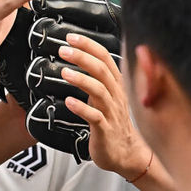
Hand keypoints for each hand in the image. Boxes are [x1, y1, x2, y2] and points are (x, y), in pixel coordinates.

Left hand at [58, 34, 151, 179]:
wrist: (126, 153)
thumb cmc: (112, 122)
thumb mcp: (107, 95)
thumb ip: (98, 77)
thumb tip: (82, 56)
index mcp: (116, 85)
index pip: (105, 58)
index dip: (89, 45)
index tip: (72, 37)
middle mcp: (116, 96)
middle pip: (102, 70)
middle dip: (83, 57)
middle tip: (64, 50)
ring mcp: (112, 113)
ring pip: (100, 91)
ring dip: (81, 79)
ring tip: (64, 72)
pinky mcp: (105, 130)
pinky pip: (95, 117)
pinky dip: (81, 108)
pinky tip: (69, 102)